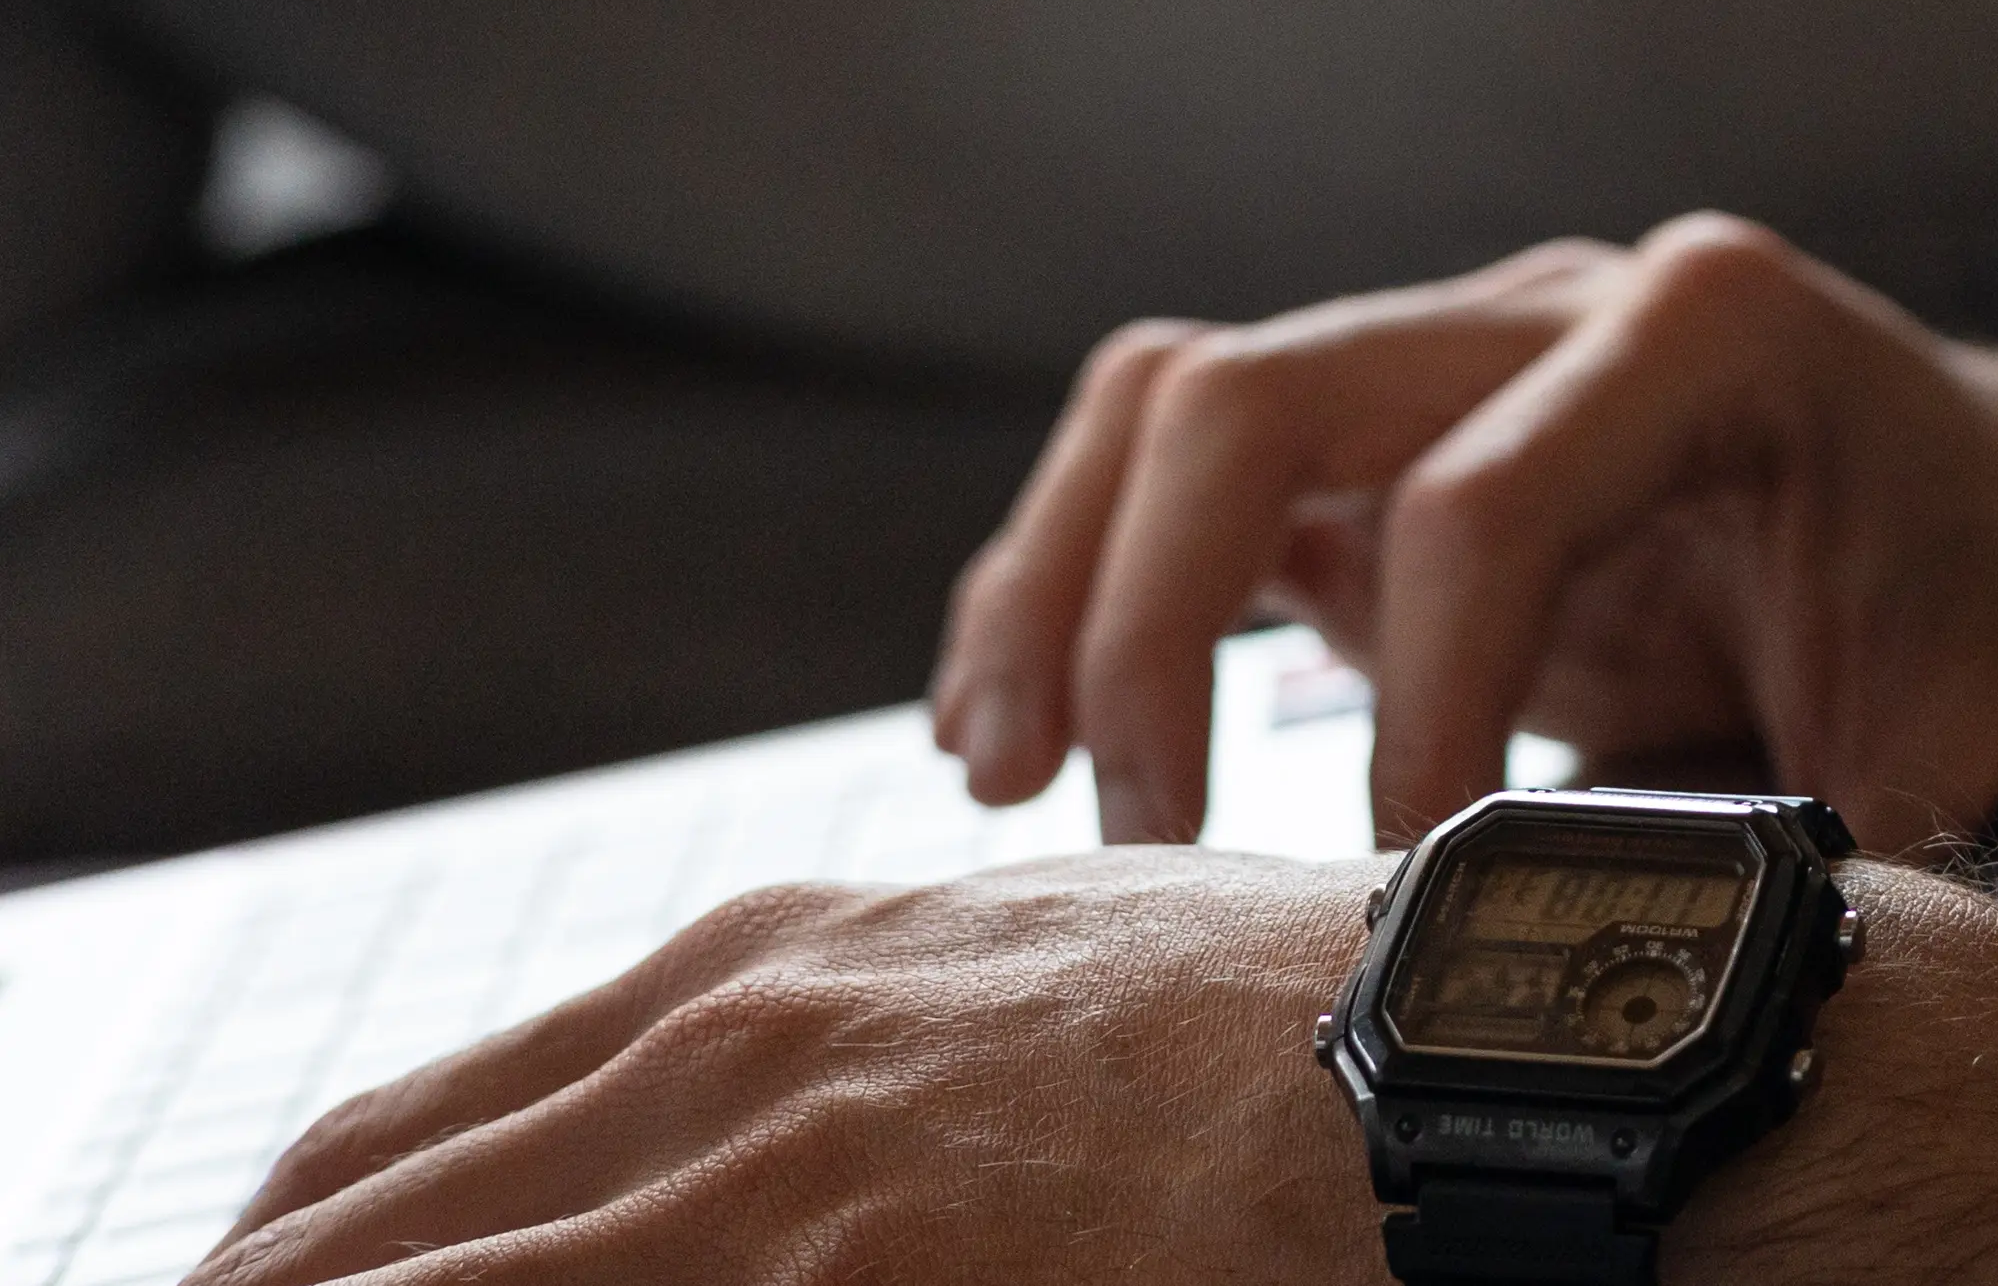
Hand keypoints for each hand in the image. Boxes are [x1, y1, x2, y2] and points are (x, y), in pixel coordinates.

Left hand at [196, 852, 1370, 1285]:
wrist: (1480, 1059)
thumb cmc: (1299, 1033)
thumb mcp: (1029, 980)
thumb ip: (849, 1050)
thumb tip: (752, 1172)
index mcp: (765, 964)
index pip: (406, 1136)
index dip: (295, 1254)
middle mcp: (734, 1039)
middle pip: (353, 1223)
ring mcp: (778, 1173)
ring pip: (416, 1282)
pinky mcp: (846, 1273)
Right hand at [931, 220, 1997, 854]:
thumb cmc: (1992, 600)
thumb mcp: (1946, 732)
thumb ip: (1807, 851)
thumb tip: (1657, 1000)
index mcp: (1712, 329)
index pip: (1481, 499)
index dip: (1418, 713)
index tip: (1408, 890)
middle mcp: (1559, 300)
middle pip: (1264, 392)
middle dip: (1155, 619)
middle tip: (1144, 845)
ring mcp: (1455, 347)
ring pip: (1178, 398)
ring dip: (1064, 580)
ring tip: (1004, 775)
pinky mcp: (1387, 430)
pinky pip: (1182, 459)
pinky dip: (1079, 579)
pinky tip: (1021, 728)